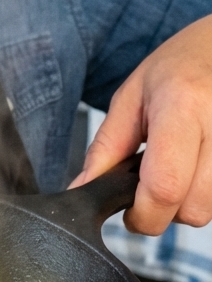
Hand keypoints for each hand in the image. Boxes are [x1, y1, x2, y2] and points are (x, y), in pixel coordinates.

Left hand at [70, 14, 211, 233]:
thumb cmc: (178, 68)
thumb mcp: (131, 98)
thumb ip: (105, 148)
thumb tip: (82, 189)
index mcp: (182, 108)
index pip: (164, 185)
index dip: (142, 213)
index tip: (128, 210)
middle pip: (192, 210)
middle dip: (163, 211)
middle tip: (150, 183)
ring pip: (209, 210)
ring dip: (185, 203)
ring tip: (176, 165)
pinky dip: (203, 193)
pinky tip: (194, 166)